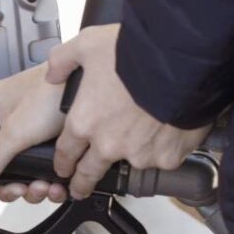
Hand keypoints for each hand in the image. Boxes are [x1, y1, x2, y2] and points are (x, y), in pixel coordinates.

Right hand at [0, 62, 67, 202]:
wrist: (93, 84)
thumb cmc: (52, 92)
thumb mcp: (15, 132)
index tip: (6, 186)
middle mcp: (8, 119)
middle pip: (4, 165)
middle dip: (18, 184)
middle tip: (30, 189)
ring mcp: (32, 128)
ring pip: (27, 168)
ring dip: (37, 186)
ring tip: (48, 187)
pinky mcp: (53, 135)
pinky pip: (46, 165)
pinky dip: (52, 180)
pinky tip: (60, 185)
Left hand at [46, 24, 211, 198]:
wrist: (180, 62)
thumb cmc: (135, 53)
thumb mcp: (87, 44)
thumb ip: (63, 61)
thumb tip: (53, 74)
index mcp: (85, 122)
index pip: (65, 153)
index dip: (63, 163)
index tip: (64, 168)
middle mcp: (108, 144)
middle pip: (89, 173)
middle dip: (82, 184)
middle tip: (81, 188)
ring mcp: (139, 154)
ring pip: (130, 163)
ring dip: (132, 154)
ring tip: (142, 137)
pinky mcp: (167, 157)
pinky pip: (163, 158)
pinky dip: (163, 148)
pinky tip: (167, 129)